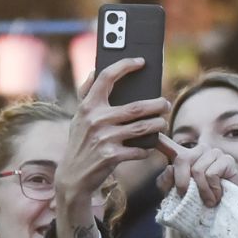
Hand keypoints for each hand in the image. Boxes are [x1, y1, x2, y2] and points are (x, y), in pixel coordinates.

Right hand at [55, 59, 171, 237]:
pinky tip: (148, 146)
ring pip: (143, 128)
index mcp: (87, 106)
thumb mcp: (78, 118)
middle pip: (137, 107)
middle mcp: (95, 120)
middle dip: (157, 104)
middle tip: (165, 104)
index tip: (140, 61)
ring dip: (158, 125)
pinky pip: (139, 149)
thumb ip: (86, 94)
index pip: (106, 77)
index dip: (125, 65)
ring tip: (162, 123)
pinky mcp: (111, 156)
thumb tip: (94, 71)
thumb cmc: (80, 143)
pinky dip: (147, 148)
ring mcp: (104, 139)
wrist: (72, 176)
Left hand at [158, 135, 237, 208]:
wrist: (225, 213)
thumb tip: (169, 167)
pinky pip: (212, 174)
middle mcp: (198, 151)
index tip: (152, 133)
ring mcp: (213, 153)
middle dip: (182, 182)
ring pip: (197, 169)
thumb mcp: (174, 196)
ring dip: (201, 191)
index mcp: (182, 157)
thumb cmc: (198, 204)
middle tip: (187, 197)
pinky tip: (217, 196)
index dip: (158, 138)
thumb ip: (166, 183)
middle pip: (182, 158)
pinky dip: (212, 190)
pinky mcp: (227, 160)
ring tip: (207, 200)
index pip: (167, 144)